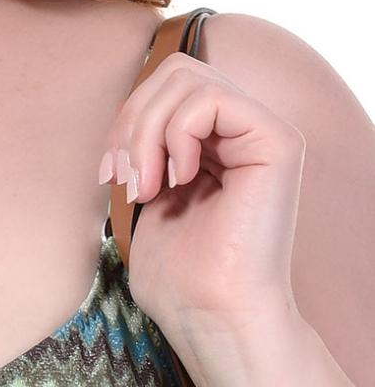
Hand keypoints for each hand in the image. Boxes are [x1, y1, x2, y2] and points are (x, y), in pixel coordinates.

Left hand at [99, 52, 306, 351]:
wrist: (210, 315)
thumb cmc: (178, 273)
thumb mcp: (146, 190)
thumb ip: (145, 142)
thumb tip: (127, 103)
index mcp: (214, 141)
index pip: (164, 84)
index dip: (125, 118)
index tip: (109, 174)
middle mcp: (242, 130)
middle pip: (174, 70)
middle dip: (132, 120)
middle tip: (125, 178)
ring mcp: (262, 132)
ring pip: (186, 77)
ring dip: (147, 131)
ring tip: (147, 185)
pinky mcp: (276, 141)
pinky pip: (210, 97)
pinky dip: (176, 134)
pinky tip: (179, 180)